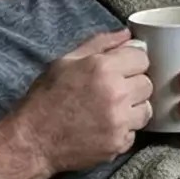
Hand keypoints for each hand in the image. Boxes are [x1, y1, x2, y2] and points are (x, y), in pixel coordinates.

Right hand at [7, 29, 152, 172]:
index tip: (120, 69)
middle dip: (133, 85)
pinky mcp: (118, 144)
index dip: (130, 63)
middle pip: (147, 84)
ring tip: (108, 110)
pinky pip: (134, 132)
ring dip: (132, 109)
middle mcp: (116, 94)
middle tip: (111, 91)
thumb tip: (128, 35)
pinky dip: (123, 130)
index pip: (142, 58)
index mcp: (103, 68)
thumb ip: (100, 44)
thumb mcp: (66, 61)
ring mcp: (119, 122)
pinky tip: (103, 127)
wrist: (32, 140)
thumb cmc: (45, 99)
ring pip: (146, 109)